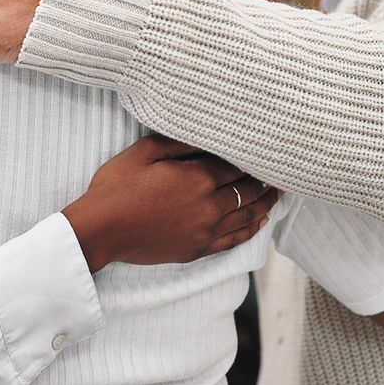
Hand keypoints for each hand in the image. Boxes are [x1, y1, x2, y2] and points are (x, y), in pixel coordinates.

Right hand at [62, 135, 277, 271]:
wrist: (100, 230)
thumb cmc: (117, 186)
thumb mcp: (145, 151)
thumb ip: (181, 143)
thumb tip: (209, 134)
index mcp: (199, 178)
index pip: (238, 165)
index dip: (252, 157)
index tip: (265, 148)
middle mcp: (210, 206)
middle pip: (249, 190)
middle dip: (267, 178)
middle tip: (283, 168)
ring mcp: (206, 231)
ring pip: (248, 215)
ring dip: (267, 203)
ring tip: (280, 192)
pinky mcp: (198, 249)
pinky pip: (235, 240)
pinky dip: (252, 229)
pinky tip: (260, 221)